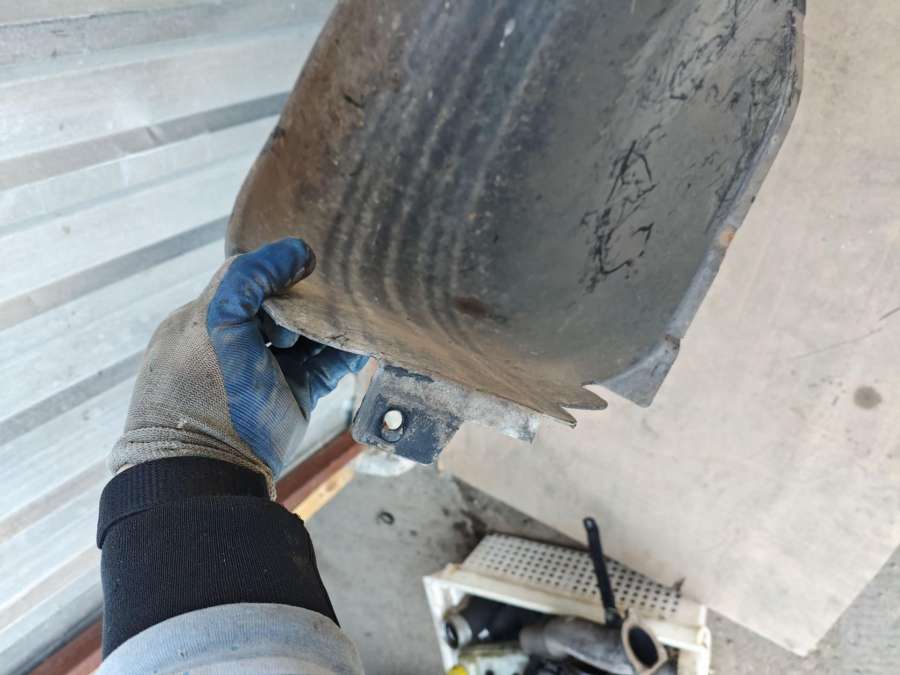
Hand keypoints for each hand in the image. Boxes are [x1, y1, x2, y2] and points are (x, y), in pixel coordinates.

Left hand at [110, 238, 367, 494]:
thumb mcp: (218, 323)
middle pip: (282, 305)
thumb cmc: (203, 397)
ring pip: (308, 335)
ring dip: (332, 324)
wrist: (209, 476)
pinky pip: (326, 367)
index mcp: (205, 321)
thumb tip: (296, 251)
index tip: (307, 268)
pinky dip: (346, 354)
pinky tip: (366, 340)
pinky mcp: (292, 399)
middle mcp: (236, 344)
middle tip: (338, 287)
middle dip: (309, 298)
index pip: (245, 279)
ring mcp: (266, 373)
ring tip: (358, 308)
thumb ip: (247, 279)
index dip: (276, 272)